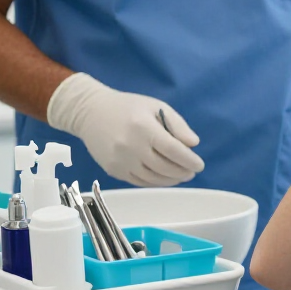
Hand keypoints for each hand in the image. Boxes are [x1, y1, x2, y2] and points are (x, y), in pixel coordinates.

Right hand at [47, 73, 204, 186]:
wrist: (91, 113)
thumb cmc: (129, 107)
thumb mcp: (156, 107)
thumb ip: (177, 125)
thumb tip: (193, 144)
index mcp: (143, 128)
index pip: (172, 150)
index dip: (188, 160)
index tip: (199, 165)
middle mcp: (130, 147)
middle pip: (163, 167)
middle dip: (182, 172)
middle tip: (192, 172)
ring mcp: (120, 161)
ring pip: (151, 178)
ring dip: (170, 180)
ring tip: (181, 176)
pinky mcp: (112, 170)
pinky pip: (138, 181)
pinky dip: (154, 182)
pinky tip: (163, 178)